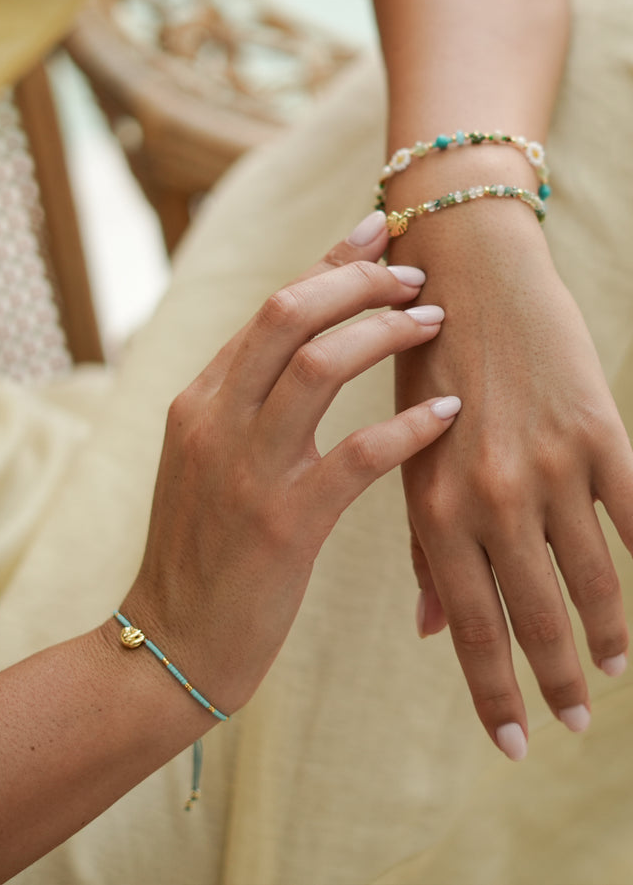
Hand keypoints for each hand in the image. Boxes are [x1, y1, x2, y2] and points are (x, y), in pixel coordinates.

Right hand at [124, 212, 460, 713]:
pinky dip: (408, 426)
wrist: (172, 642)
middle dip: (360, 280)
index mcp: (198, 400)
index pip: (268, 309)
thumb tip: (295, 350)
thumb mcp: (206, 461)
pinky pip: (357, 454)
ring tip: (433, 323)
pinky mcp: (284, 524)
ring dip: (386, 333)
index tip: (375, 232)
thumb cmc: (202, 552)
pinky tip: (444, 414)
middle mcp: (215, 420)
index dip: (327, 264)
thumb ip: (241, 404)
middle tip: (414, 274)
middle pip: (290, 314)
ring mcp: (246, 469)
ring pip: (321, 366)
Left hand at [396, 212, 632, 759]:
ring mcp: (551, 467)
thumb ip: (426, 545)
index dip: (493, 692)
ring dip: (606, 634)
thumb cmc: (425, 367)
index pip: (469, 625)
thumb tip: (429, 631)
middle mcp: (492, 496)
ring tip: (610, 670)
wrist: (468, 274)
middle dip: (556, 681)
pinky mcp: (599, 434)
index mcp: (434, 505)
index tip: (513, 745)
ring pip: (594, 579)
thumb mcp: (409, 453)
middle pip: (538, 617)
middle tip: (574, 727)